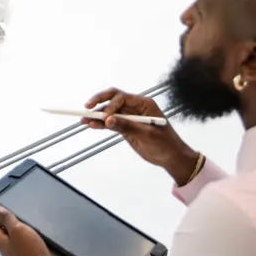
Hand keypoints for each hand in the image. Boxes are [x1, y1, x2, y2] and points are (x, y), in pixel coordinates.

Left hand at [0, 204, 53, 255]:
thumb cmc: (30, 249)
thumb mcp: (18, 230)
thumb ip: (6, 219)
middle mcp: (4, 246)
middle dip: (2, 217)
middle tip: (8, 203)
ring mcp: (13, 251)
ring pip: (9, 233)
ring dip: (12, 224)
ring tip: (19, 212)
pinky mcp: (23, 254)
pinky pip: (18, 239)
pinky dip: (19, 231)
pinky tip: (27, 226)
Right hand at [83, 88, 200, 186]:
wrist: (172, 158)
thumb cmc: (166, 144)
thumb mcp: (147, 135)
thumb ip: (127, 126)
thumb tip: (108, 120)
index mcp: (144, 104)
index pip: (122, 97)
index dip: (111, 105)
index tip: (105, 118)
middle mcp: (135, 108)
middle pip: (113, 100)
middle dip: (99, 103)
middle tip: (87, 107)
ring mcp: (129, 117)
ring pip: (109, 112)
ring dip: (97, 116)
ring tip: (84, 120)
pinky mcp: (126, 127)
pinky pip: (110, 123)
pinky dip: (101, 124)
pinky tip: (92, 126)